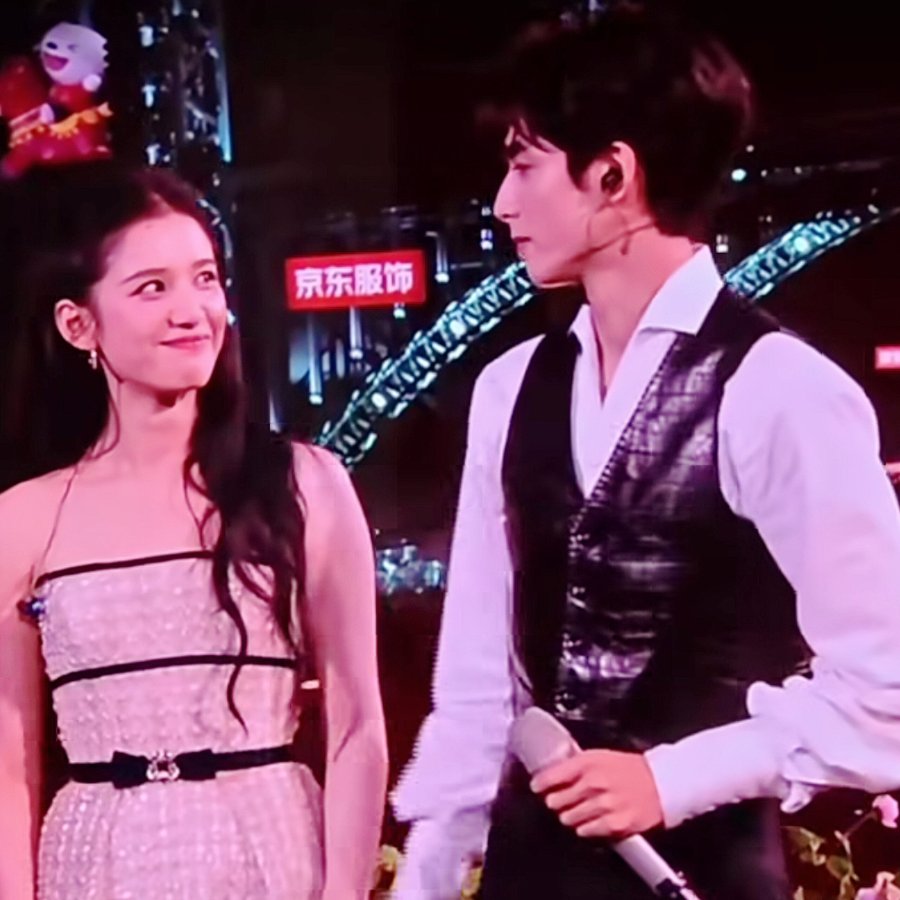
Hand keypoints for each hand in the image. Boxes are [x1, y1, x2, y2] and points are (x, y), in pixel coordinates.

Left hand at [531, 749, 663, 837]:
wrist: (661, 784)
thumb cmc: (631, 768)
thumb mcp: (600, 756)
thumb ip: (576, 764)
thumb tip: (554, 771)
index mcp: (588, 763)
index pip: (552, 776)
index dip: (540, 783)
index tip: (537, 786)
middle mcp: (593, 784)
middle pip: (556, 801)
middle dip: (555, 801)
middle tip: (559, 800)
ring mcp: (603, 805)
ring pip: (568, 818)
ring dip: (569, 815)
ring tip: (577, 810)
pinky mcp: (614, 824)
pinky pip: (586, 831)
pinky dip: (584, 827)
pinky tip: (590, 820)